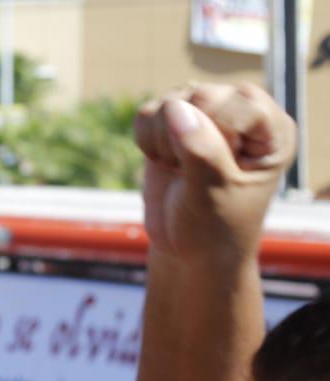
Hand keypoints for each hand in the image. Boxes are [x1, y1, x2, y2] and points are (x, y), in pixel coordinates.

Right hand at [135, 83, 295, 260]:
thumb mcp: (215, 194)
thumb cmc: (215, 227)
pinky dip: (146, 140)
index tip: (218, 171)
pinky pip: (147, 114)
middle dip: (186, 137)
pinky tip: (163, 162)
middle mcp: (242, 114)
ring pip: (170, 102)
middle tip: (192, 171)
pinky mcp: (173, 125)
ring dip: (163, 140)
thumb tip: (174, 108)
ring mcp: (206, 116)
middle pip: (201, 95)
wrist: (190, 249)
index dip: (216, 135)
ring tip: (178, 169)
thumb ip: (200, 150)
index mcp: (271, 129)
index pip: (237, 103)